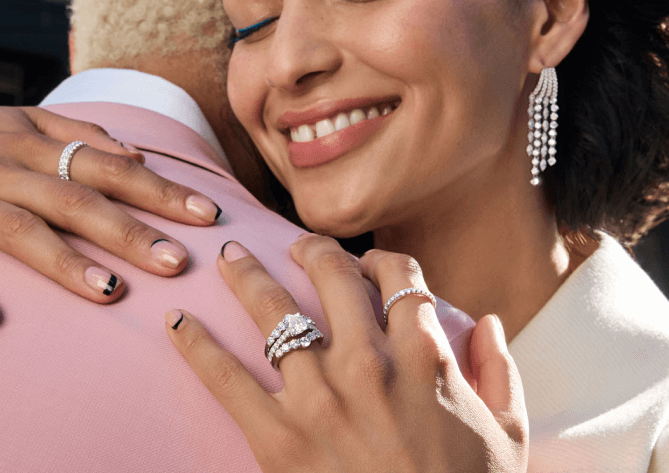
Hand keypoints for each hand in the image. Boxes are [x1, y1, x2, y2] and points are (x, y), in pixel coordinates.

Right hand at [0, 103, 221, 330]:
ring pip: (16, 230)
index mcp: (32, 143)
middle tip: (176, 261)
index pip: (107, 165)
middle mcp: (1, 168)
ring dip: (62, 262)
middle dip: (127, 231)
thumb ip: (79, 133)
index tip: (205, 215)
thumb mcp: (20, 121)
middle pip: (72, 200)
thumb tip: (137, 154)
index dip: (158, 189)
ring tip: (109, 291)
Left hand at [166, 235, 527, 472]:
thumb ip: (500, 370)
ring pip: (273, 311)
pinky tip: (176, 321)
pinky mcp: (277, 437)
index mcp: (424, 355)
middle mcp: (368, 363)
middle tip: (296, 245)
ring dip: (247, 275)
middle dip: (312, 250)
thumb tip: (489, 322)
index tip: (368, 263)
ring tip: (232, 256)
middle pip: (331, 276)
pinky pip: (226, 378)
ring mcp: (319, 396)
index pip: (399, 276)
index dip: (381, 259)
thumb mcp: (507, 435)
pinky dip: (196, 345)